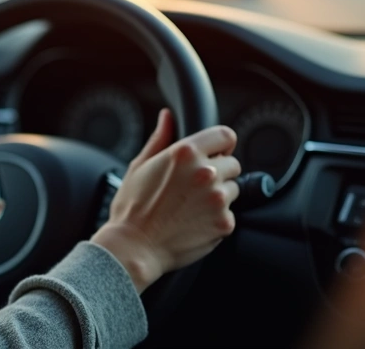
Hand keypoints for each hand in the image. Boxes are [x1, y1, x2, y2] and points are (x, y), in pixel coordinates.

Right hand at [90, 109, 240, 292]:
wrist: (134, 247)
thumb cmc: (132, 208)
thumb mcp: (140, 166)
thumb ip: (160, 138)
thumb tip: (167, 116)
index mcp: (185, 153)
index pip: (225, 136)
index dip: (221, 145)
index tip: (215, 153)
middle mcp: (206, 172)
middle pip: (233, 164)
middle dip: (218, 172)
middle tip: (193, 187)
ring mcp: (217, 198)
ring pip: (232, 190)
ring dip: (218, 196)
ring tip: (190, 207)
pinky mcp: (224, 222)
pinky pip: (229, 214)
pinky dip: (216, 219)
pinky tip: (193, 222)